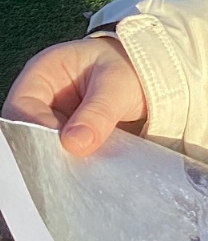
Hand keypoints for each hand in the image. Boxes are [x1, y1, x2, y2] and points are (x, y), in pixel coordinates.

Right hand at [3, 36, 147, 156]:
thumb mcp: (118, 86)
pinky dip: (73, 165)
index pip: (22, 107)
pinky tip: (88, 172)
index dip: (37, 129)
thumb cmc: (129, 69)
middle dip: (48, 150)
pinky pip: (62, 156)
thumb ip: (98, 112)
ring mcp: (53, 120)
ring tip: (84, 170)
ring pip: (43, 148)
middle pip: (27, 131)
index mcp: (43, 74)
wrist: (152, 77)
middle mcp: (41, 99)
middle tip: (74, 165)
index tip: (66, 146)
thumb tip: (75, 143)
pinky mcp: (68, 140)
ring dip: (62, 161)